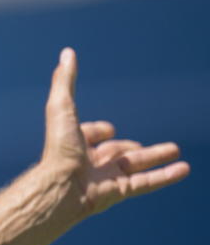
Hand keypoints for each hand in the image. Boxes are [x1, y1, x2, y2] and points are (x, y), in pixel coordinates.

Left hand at [41, 47, 189, 217]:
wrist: (62, 186)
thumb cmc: (59, 147)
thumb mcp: (62, 106)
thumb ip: (66, 81)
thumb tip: (67, 52)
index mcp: (74, 144)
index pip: (90, 136)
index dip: (97, 131)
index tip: (107, 129)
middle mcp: (89, 162)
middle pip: (116, 154)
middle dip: (134, 149)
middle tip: (155, 145)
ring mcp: (105, 179)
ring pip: (136, 167)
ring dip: (156, 158)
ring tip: (176, 151)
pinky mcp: (119, 192)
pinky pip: (147, 183)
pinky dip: (166, 176)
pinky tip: (184, 170)